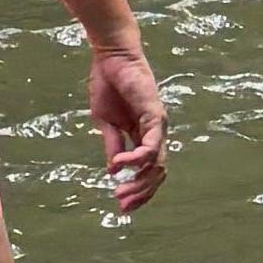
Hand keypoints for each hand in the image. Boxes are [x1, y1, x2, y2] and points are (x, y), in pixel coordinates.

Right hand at [88, 37, 167, 213]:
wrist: (111, 56)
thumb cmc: (109, 84)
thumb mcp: (105, 122)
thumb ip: (113, 145)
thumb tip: (114, 171)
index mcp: (143, 136)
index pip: (147, 171)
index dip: (137, 190)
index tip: (120, 204)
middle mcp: (155, 133)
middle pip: (156, 173)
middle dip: (141, 193)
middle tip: (122, 206)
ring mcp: (158, 125)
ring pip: (157, 164)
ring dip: (140, 182)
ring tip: (121, 192)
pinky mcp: (155, 115)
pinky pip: (151, 144)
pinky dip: (137, 158)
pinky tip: (121, 165)